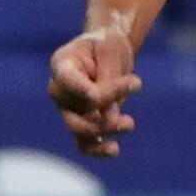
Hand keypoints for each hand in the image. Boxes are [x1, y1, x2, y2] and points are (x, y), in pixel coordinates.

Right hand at [47, 26, 139, 158]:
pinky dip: (98, 149)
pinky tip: (115, 149)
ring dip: (106, 129)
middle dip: (104, 108)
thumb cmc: (106, 46)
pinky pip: (84, 144)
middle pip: (77, 109)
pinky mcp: (80, 124)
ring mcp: (67, 110)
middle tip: (136, 84)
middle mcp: (59, 90)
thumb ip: (108, 81)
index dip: (82, 91)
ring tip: (129, 122)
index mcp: (62, 65)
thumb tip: (108, 118)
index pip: (68, 81)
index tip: (96, 95)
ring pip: (81, 130)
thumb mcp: (110, 51)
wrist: (107, 54)